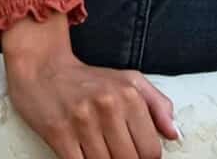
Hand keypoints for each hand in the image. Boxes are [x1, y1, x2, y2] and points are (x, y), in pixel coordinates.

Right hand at [5, 49, 180, 157]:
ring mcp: (82, 122)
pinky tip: (84, 154)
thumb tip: (174, 134)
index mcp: (128, 94)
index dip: (146, 158)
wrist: (42, 67)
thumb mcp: (128, 80)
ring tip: (99, 148)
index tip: (137, 153)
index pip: (151, 151)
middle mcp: (108, 106)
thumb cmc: (88, 78)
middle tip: (116, 149)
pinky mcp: (59, 134)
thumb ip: (157, 104)